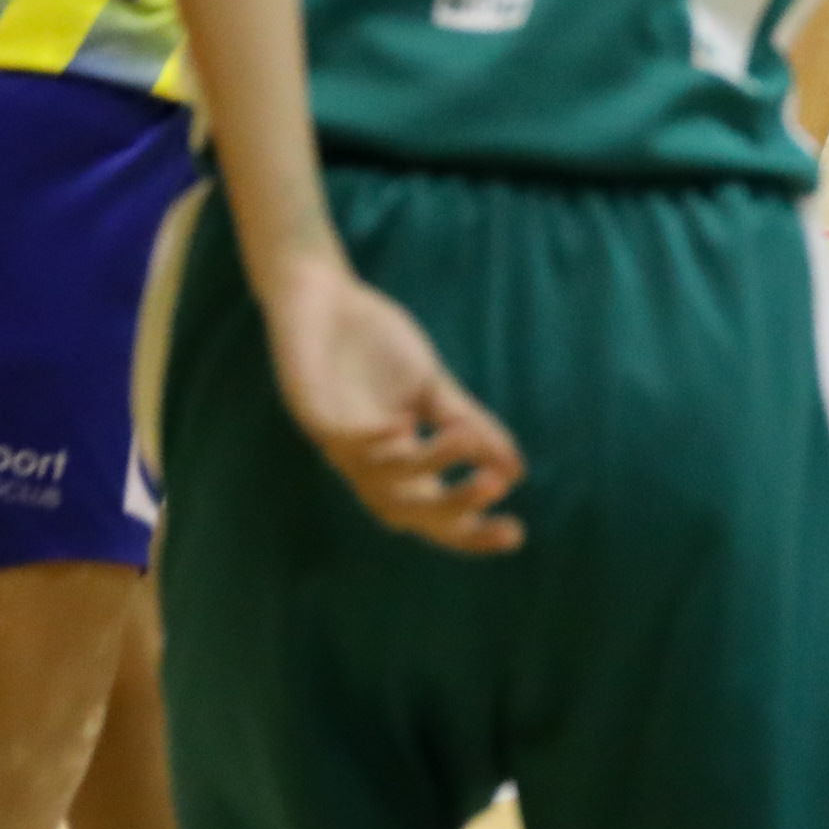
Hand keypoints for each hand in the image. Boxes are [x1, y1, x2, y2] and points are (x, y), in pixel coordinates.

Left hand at [262, 259, 525, 553]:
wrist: (320, 293)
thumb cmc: (373, 343)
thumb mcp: (429, 385)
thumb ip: (466, 424)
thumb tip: (515, 471)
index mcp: (397, 459)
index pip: (434, 513)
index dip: (470, 531)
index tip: (517, 534)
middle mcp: (366, 461)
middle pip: (406, 510)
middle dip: (451, 506)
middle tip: (495, 487)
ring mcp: (336, 439)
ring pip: (379, 475)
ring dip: (426, 460)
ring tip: (465, 436)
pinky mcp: (310, 409)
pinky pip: (338, 438)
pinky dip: (370, 440)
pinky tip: (405, 427)